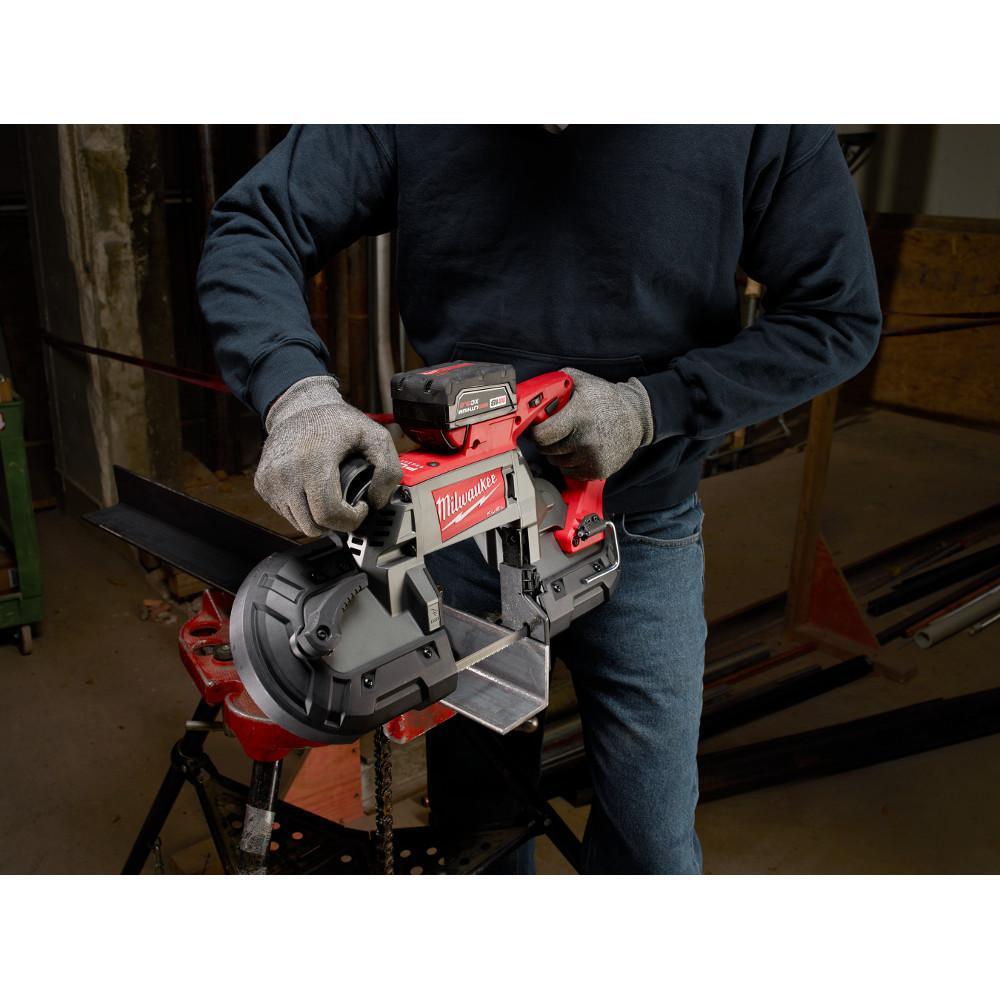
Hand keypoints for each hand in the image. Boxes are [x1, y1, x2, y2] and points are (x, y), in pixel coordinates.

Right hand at [255, 376, 401, 535]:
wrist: (299, 407)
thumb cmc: (335, 421)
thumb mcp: (374, 436)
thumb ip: (388, 469)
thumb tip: (376, 501)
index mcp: (313, 461)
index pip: (328, 514)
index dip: (351, 519)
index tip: (361, 507)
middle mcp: (286, 473)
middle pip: (314, 525)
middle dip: (337, 522)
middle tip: (348, 505)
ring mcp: (271, 481)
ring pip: (299, 524)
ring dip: (319, 518)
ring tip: (331, 497)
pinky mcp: (263, 485)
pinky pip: (287, 514)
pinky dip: (303, 510)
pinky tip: (313, 490)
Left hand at [531, 367, 653, 479]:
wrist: (637, 417)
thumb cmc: (606, 399)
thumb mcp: (581, 381)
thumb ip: (554, 384)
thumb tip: (530, 393)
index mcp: (579, 415)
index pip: (541, 435)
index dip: (534, 432)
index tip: (535, 429)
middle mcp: (586, 438)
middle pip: (546, 450)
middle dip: (546, 441)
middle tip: (556, 431)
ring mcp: (592, 457)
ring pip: (556, 462)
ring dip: (559, 452)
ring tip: (572, 438)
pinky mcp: (598, 470)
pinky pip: (570, 472)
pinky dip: (570, 463)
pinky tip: (581, 450)